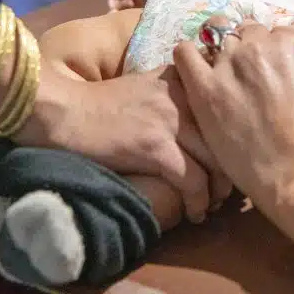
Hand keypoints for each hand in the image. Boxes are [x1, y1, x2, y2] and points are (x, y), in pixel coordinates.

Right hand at [15, 64, 232, 223]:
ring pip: (214, 162)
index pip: (223, 112)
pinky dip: (197, 202)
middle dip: (229, 171)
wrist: (63, 111)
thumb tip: (202, 121)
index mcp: (183, 79)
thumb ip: (176, 95)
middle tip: (224, 193)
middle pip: (224, 139)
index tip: (229, 162)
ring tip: (209, 207)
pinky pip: (192, 181)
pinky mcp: (155, 146)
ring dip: (216, 191)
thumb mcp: (147, 86)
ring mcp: (171, 120)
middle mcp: (184, 95)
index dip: (230, 141)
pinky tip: (193, 214)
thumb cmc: (100, 104)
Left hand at [172, 22, 293, 246]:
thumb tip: (287, 75)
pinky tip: (194, 70)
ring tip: (223, 78)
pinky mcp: (205, 90)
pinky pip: (185, 55)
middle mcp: (257, 46)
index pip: (273, 33)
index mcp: (289, 43)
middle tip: (248, 78)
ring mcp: (229, 66)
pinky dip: (188, 57)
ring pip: (216, 38)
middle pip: (245, 33)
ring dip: (220, 52)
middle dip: (247, 50)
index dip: (271, 53)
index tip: (270, 72)